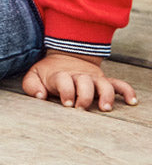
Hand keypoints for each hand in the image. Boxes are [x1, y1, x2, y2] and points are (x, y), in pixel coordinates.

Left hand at [22, 50, 138, 110]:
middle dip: (84, 96)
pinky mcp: (103, 80)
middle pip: (85, 83)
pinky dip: (126, 91)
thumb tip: (40, 96)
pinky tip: (132, 101)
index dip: (66, 91)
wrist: (64, 55)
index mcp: (61, 75)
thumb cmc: (48, 72)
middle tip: (81, 108)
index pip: (64, 81)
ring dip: (106, 95)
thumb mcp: (34, 75)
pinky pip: (118, 84)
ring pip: (103, 84)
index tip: (67, 104)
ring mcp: (93, 78)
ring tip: (105, 108)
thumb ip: (32, 86)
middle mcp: (79, 76)